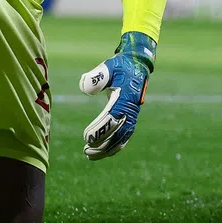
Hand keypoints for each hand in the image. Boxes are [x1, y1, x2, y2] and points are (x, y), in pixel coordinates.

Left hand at [78, 31, 155, 159]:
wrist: (136, 66)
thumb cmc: (120, 67)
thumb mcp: (108, 66)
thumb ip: (97, 76)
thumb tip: (85, 88)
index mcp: (125, 98)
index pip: (112, 118)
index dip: (100, 129)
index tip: (86, 137)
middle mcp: (131, 110)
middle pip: (117, 132)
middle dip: (102, 144)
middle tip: (86, 150)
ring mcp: (132, 116)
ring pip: (121, 138)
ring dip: (107, 149)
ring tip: (89, 155)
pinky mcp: (131, 119)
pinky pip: (124, 137)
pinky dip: (114, 147)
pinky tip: (102, 153)